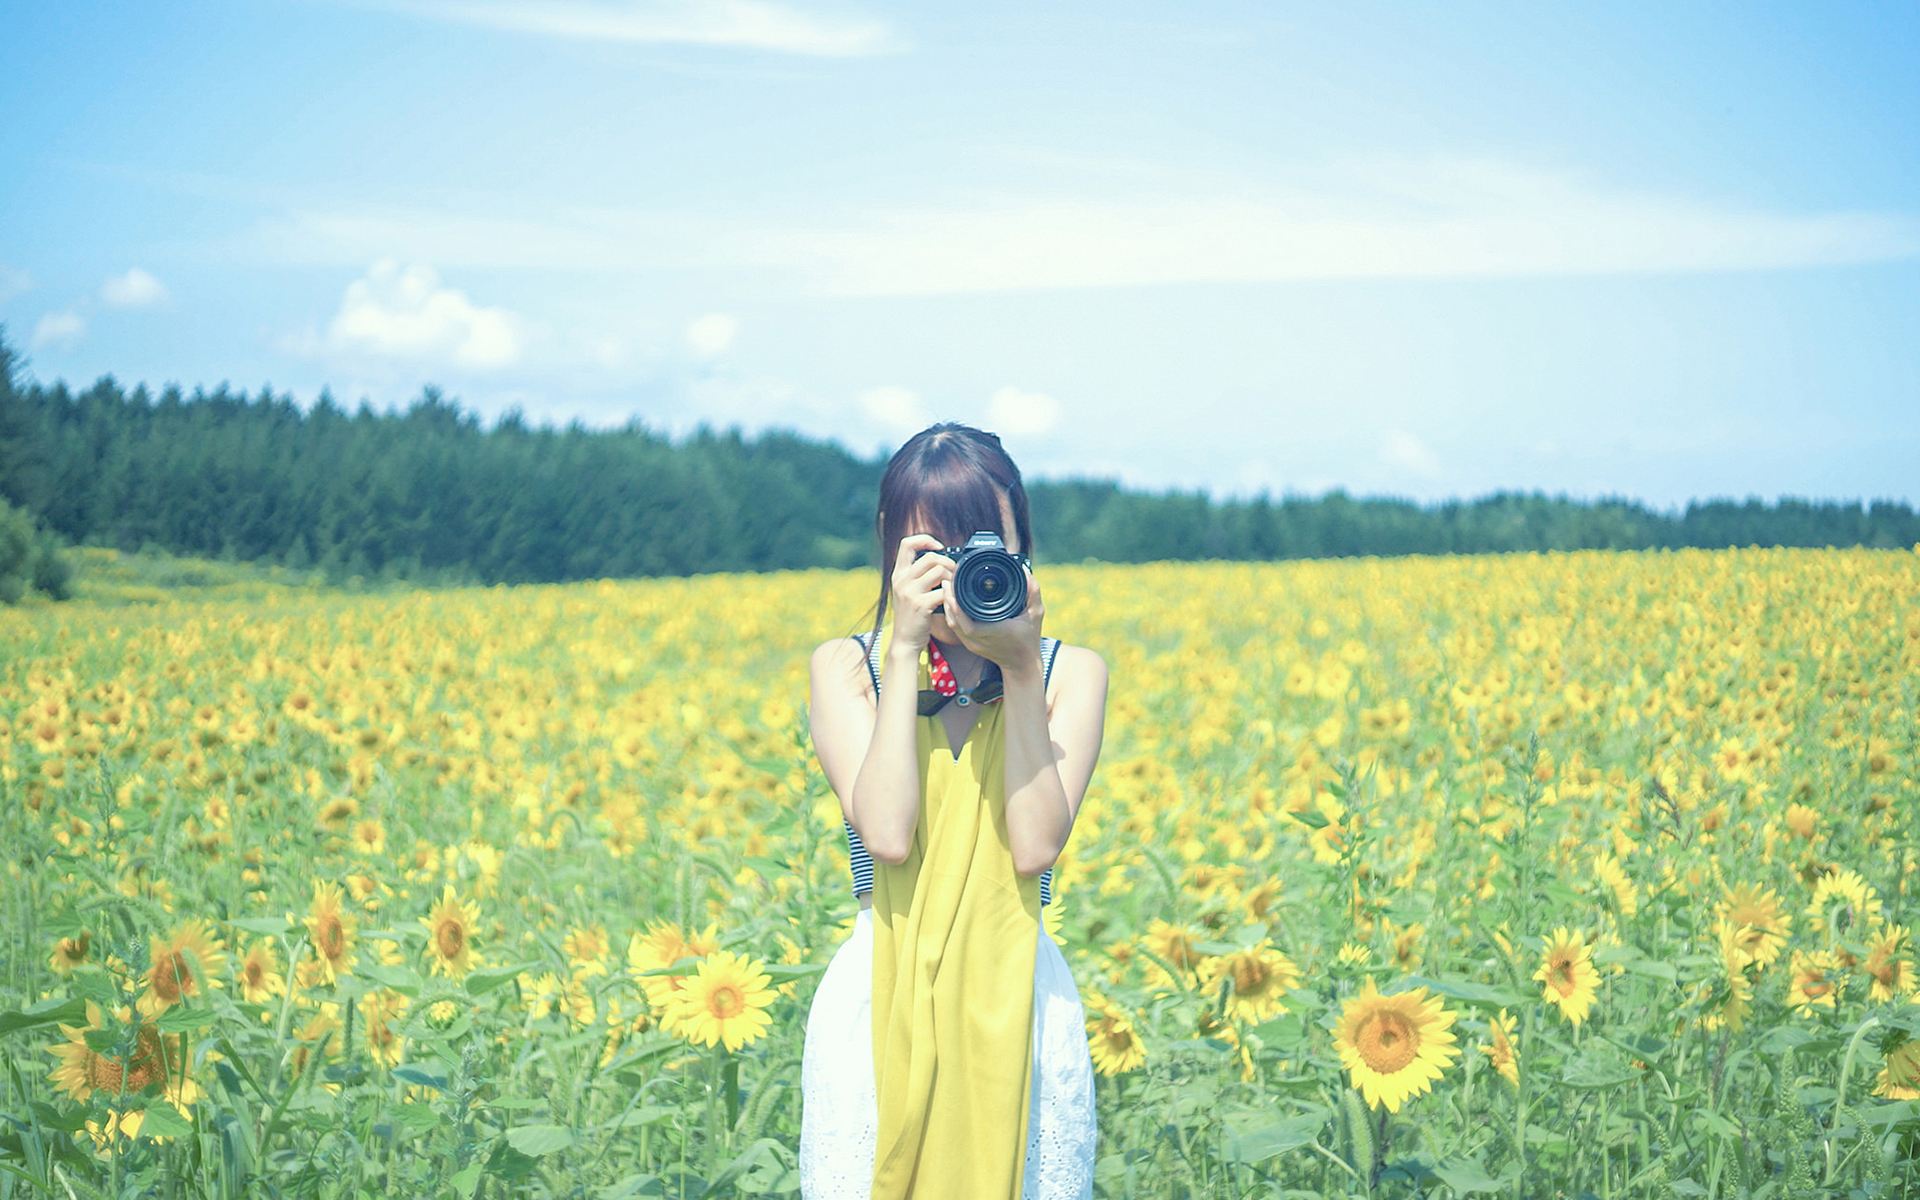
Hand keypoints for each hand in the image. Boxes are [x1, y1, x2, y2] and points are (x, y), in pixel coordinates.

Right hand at [889, 533, 953, 647]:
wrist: (905, 641)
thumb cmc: (910, 616)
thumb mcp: (906, 591)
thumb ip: (916, 575)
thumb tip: (937, 560)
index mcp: (898, 574)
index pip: (907, 544)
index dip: (925, 540)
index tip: (939, 547)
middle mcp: (902, 581)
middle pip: (930, 557)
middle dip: (948, 562)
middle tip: (954, 572)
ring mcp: (910, 592)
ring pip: (939, 571)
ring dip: (952, 578)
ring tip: (953, 587)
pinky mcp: (920, 605)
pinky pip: (943, 591)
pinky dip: (951, 594)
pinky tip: (951, 599)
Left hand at [941, 562, 1043, 672]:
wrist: (1022, 665)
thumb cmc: (1029, 639)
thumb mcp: (1036, 614)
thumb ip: (1033, 593)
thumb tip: (1026, 573)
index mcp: (992, 632)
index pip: (966, 621)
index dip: (955, 605)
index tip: (953, 586)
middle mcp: (978, 640)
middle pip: (953, 620)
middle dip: (948, 599)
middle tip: (947, 580)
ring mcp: (972, 644)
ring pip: (952, 624)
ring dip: (947, 606)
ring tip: (947, 587)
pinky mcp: (970, 644)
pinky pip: (955, 628)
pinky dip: (951, 613)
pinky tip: (952, 601)